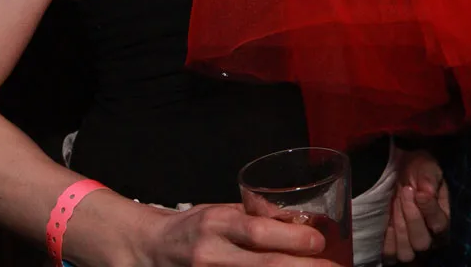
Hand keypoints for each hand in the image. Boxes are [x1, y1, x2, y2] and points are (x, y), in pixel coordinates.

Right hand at [141, 201, 332, 266]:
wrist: (151, 250)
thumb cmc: (193, 226)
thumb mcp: (221, 210)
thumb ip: (253, 217)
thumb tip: (295, 221)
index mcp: (216, 223)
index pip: (257, 232)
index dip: (290, 239)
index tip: (319, 241)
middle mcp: (211, 253)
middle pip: (263, 265)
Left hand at [383, 151, 449, 262]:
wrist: (401, 167)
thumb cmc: (419, 169)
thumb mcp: (428, 168)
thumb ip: (429, 179)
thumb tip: (426, 194)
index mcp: (443, 219)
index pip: (439, 225)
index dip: (427, 209)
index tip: (417, 191)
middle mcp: (430, 238)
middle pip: (421, 243)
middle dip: (410, 216)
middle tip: (405, 191)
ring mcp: (411, 244)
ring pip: (406, 253)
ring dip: (399, 227)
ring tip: (396, 204)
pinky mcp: (395, 244)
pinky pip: (390, 253)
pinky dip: (387, 239)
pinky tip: (388, 219)